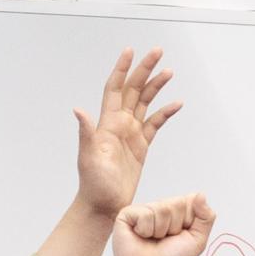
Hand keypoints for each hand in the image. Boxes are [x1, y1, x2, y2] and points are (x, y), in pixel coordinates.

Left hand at [73, 48, 179, 219]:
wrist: (104, 204)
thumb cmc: (93, 184)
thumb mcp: (88, 157)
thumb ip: (86, 132)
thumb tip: (78, 110)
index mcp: (107, 122)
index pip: (115, 88)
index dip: (122, 69)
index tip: (130, 51)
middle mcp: (119, 123)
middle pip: (134, 89)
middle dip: (145, 69)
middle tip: (158, 51)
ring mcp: (131, 133)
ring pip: (146, 102)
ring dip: (156, 86)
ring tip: (169, 72)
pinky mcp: (141, 146)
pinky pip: (155, 123)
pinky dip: (165, 112)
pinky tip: (176, 103)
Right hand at [109, 193, 215, 255]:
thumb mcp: (197, 241)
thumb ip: (206, 217)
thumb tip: (201, 194)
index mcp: (178, 212)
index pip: (192, 200)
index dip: (190, 221)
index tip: (181, 236)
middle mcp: (161, 208)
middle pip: (178, 203)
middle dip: (175, 226)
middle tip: (165, 240)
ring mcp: (144, 209)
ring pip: (163, 209)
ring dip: (161, 230)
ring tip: (153, 240)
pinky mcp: (128, 213)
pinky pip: (146, 214)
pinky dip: (146, 230)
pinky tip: (141, 236)